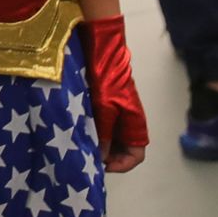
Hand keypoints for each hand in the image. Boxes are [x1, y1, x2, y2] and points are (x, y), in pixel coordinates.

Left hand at [81, 15, 147, 172]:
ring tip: (83, 147)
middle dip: (108, 157)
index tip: (102, 165)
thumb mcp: (105, 109)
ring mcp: (119, 115)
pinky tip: (81, 133)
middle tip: (89, 158)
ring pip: (111, 141)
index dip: (121, 165)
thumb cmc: (108, 79)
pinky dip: (95, 133)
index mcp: (136, 125)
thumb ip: (104, 134)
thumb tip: (101, 156)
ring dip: (100, 146)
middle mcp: (130, 123)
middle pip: (123, 151)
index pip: (136, 156)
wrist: (103, 52)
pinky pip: (104, 128)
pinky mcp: (108, 107)